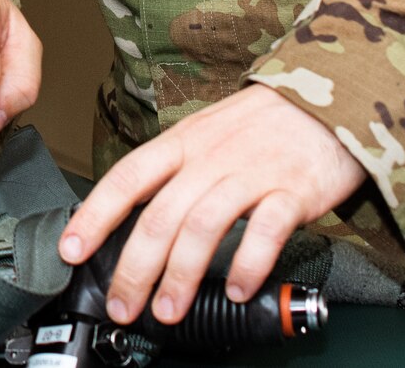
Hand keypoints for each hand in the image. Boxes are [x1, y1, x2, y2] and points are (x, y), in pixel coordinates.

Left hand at [59, 84, 365, 327]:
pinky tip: (236, 290)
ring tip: (169, 309)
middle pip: (162, 214)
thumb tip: (134, 215)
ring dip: (182, 275)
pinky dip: (247, 263)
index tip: (71, 249)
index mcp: (184, 142)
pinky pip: (266, 230)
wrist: (332, 95)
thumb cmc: (263, 122)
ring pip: (205, 226)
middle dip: (135, 267)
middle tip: (123, 304)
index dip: (96, 214)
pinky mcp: (293, 190)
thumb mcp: (207, 131)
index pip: (128, 177)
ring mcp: (252, 172)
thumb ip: (175, 170)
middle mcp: (212, 157)